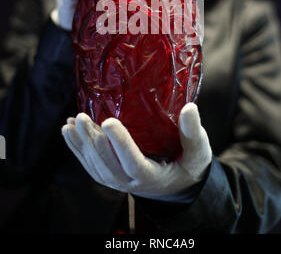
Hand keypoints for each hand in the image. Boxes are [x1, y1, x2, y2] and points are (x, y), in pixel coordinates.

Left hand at [61, 103, 211, 200]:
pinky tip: (68, 131)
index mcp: (152, 177)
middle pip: (107, 164)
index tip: (108, 121)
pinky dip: (77, 149)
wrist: (176, 185)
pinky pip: (90, 165)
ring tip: (71, 123)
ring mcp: (117, 181)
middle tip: (82, 117)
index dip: (120, 143)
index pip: (133, 161)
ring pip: (95, 166)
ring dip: (81, 144)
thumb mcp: (198, 152)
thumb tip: (190, 108)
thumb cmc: (188, 165)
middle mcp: (131, 183)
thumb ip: (193, 133)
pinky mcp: (109, 176)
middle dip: (92, 141)